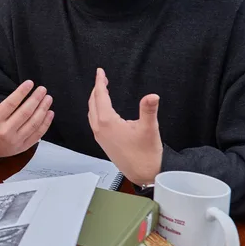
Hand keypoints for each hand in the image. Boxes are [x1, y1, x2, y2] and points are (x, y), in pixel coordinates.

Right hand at [0, 80, 53, 157]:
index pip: (11, 104)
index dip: (21, 92)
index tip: (30, 83)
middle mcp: (6, 131)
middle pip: (25, 113)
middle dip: (36, 99)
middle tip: (42, 89)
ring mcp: (16, 140)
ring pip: (33, 123)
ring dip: (43, 110)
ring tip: (48, 98)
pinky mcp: (23, 146)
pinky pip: (37, 134)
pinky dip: (45, 124)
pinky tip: (49, 113)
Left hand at [88, 68, 162, 185]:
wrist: (144, 174)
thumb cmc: (146, 154)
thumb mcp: (149, 129)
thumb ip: (149, 110)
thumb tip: (152, 96)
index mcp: (107, 122)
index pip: (100, 96)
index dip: (100, 82)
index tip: (100, 71)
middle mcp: (99, 128)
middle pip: (93, 102)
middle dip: (97, 89)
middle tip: (102, 78)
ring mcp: (100, 136)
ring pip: (92, 112)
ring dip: (95, 99)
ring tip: (102, 90)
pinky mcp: (103, 142)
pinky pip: (94, 121)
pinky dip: (96, 110)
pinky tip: (103, 110)